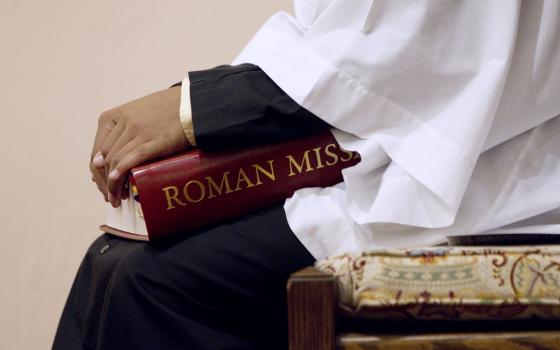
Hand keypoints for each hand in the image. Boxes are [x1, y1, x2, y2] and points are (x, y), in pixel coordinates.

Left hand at [90, 86, 189, 206]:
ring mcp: (137, 130)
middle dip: (105, 183)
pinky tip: (118, 186)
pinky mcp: (153, 140)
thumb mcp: (134, 117)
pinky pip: (131, 160)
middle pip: (105, 160)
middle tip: (112, 198)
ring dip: (113, 184)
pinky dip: (120, 174)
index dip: (98, 174)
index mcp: (112, 117)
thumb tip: (98, 163)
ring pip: (115, 162)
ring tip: (118, 198)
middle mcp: (122, 122)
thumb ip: (117, 136)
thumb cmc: (164, 112)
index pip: (97, 152)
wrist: (191, 104)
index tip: (104, 187)